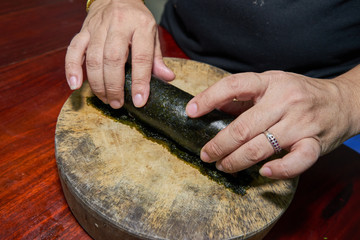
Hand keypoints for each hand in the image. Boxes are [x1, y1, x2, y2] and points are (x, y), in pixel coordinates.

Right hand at [65, 0, 174, 107]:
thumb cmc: (136, 20)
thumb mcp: (152, 35)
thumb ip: (156, 58)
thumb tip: (168, 78)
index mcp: (141, 26)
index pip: (141, 57)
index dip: (140, 81)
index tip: (139, 100)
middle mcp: (118, 25)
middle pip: (113, 59)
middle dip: (114, 86)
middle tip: (117, 103)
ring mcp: (98, 27)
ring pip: (94, 58)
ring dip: (97, 83)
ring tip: (105, 99)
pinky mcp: (83, 30)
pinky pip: (74, 50)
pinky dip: (72, 68)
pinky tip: (75, 84)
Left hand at [186, 70, 356, 178]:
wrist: (343, 101)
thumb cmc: (300, 93)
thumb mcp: (272, 84)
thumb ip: (243, 97)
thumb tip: (212, 106)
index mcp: (270, 82)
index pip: (234, 85)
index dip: (208, 98)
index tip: (191, 112)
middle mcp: (285, 101)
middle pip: (243, 127)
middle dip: (218, 145)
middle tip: (206, 155)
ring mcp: (301, 123)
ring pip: (261, 147)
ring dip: (237, 161)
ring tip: (223, 166)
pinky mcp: (315, 142)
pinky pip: (296, 161)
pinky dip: (278, 170)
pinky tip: (263, 172)